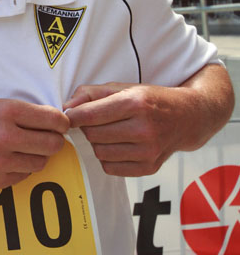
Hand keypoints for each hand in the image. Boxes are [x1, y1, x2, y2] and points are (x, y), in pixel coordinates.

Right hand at [0, 99, 68, 188]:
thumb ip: (25, 113)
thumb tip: (57, 122)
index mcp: (8, 111)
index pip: (54, 119)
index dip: (62, 123)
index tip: (60, 125)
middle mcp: (6, 136)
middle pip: (53, 144)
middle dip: (54, 141)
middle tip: (47, 138)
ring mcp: (2, 160)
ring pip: (41, 162)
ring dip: (38, 156)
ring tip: (24, 149)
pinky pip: (25, 175)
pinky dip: (22, 168)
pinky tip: (8, 160)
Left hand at [63, 82, 179, 176]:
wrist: (188, 117)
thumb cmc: (151, 100)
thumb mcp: (124, 87)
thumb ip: (91, 93)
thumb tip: (67, 107)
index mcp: (136, 103)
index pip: (91, 115)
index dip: (74, 116)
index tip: (69, 116)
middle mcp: (144, 128)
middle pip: (93, 135)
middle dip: (88, 128)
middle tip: (96, 122)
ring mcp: (148, 151)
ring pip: (100, 153)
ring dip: (98, 143)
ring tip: (109, 133)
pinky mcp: (149, 167)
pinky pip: (110, 168)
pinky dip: (108, 158)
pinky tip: (118, 146)